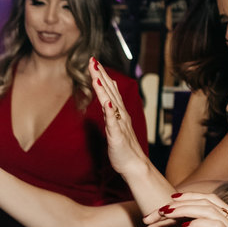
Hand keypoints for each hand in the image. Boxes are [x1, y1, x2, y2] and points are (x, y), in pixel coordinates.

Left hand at [89, 58, 148, 177]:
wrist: (134, 166)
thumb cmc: (123, 148)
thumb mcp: (114, 126)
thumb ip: (110, 112)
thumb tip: (106, 99)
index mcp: (118, 112)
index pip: (109, 90)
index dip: (102, 75)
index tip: (94, 62)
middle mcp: (120, 115)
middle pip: (109, 91)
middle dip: (101, 75)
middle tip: (93, 60)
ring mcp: (119, 124)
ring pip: (111, 103)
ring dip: (104, 88)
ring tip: (97, 75)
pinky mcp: (117, 136)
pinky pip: (114, 123)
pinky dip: (110, 112)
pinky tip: (107, 102)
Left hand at [142, 193, 227, 226]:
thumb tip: (184, 225)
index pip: (210, 200)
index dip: (188, 197)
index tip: (168, 201)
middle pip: (205, 203)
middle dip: (178, 205)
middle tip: (157, 211)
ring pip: (208, 211)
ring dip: (182, 211)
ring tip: (164, 215)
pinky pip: (215, 226)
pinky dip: (198, 223)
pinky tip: (184, 226)